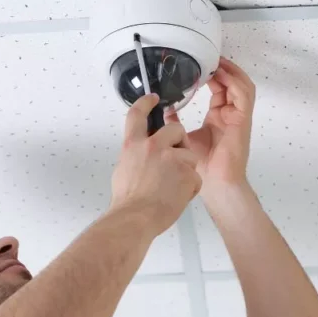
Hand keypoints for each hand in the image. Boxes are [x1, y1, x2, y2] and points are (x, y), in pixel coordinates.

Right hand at [109, 93, 202, 235]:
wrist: (136, 218)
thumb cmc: (127, 201)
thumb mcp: (123, 169)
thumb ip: (134, 156)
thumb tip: (139, 154)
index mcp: (134, 144)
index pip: (138, 114)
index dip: (146, 103)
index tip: (153, 98)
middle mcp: (153, 146)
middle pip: (176, 129)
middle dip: (180, 141)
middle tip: (175, 158)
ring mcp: (172, 158)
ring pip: (188, 154)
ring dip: (185, 168)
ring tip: (172, 187)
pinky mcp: (188, 172)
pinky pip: (194, 175)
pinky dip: (189, 187)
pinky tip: (177, 196)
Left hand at [165, 57, 255, 191]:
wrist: (215, 185)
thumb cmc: (202, 167)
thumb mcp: (183, 138)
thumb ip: (174, 122)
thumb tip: (162, 109)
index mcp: (218, 118)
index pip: (218, 89)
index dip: (211, 75)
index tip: (199, 64)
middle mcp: (230, 115)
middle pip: (231, 83)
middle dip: (221, 68)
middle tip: (209, 56)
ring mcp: (238, 117)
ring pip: (241, 85)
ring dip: (230, 71)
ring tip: (217, 60)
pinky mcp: (243, 120)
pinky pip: (244, 94)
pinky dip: (235, 81)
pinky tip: (223, 73)